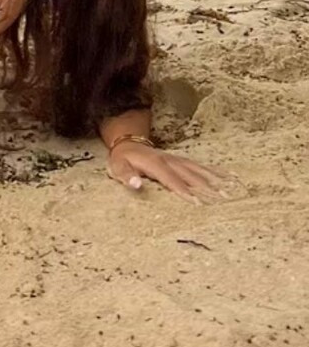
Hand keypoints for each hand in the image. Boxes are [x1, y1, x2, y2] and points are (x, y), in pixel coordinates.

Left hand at [105, 139, 232, 200]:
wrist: (128, 143)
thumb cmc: (123, 160)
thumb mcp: (118, 168)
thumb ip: (126, 176)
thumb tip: (136, 184)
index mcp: (155, 163)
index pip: (171, 179)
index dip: (183, 190)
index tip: (197, 203)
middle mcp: (169, 160)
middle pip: (190, 174)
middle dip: (206, 187)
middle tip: (222, 198)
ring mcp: (177, 159)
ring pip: (198, 169)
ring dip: (214, 179)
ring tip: (229, 190)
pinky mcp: (181, 160)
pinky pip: (199, 166)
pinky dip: (214, 171)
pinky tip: (228, 175)